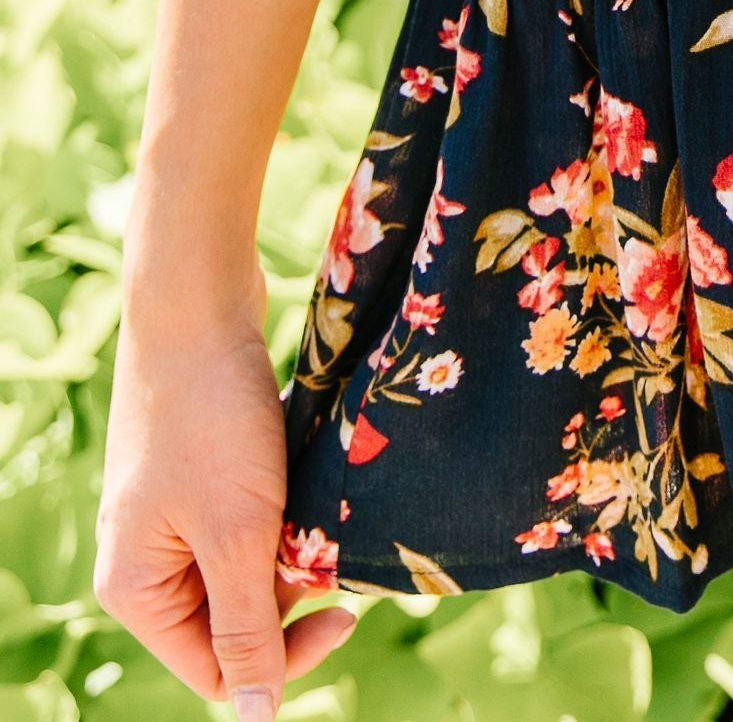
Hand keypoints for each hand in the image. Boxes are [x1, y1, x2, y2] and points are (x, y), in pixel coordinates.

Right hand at [96, 277, 355, 717]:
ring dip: (296, 547)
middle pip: (237, 619)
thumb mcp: (236, 532)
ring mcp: (176, 515)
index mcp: (138, 591)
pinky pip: (255, 520)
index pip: (219, 670)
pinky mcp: (207, 473)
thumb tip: (256, 718)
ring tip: (324, 506)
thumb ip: (246, 627)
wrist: (200, 303)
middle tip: (336, 549)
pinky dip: (289, 509)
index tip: (344, 608)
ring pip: (253, 566)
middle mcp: (151, 561)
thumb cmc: (212, 419)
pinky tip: (316, 481)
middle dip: (293, 592)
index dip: (287, 655)